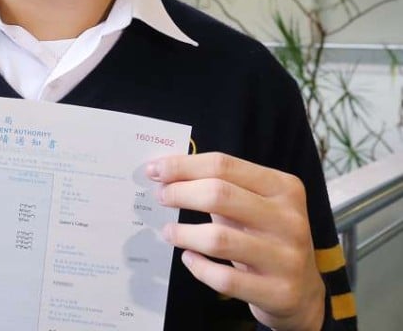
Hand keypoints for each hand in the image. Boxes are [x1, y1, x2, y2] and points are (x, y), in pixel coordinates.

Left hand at [148, 152, 325, 330]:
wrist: (302, 291)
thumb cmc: (264, 236)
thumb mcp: (253, 204)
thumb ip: (219, 185)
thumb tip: (165, 171)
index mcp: (284, 187)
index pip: (224, 165)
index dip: (183, 166)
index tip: (155, 170)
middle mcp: (289, 219)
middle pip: (220, 194)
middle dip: (180, 193)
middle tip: (160, 197)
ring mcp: (287, 257)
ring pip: (219, 239)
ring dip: (184, 233)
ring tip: (168, 231)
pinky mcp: (279, 292)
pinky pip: (226, 279)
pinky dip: (199, 267)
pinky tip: (189, 258)